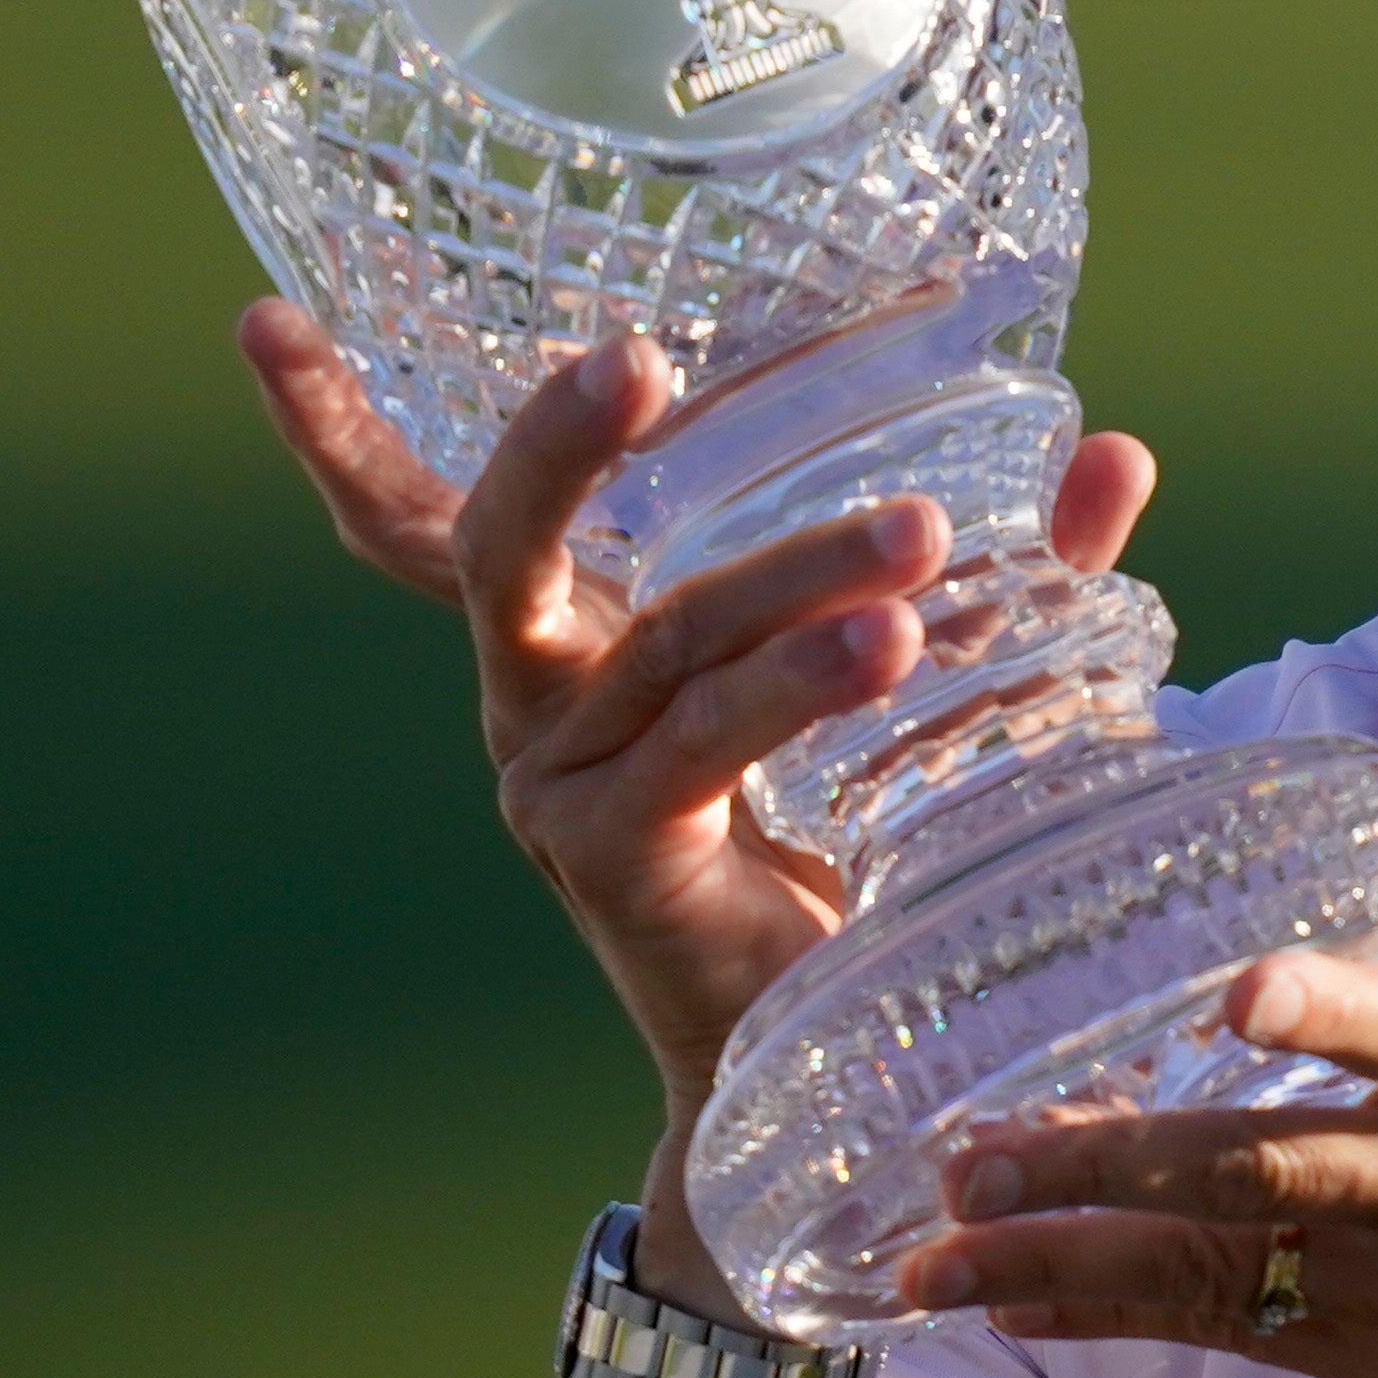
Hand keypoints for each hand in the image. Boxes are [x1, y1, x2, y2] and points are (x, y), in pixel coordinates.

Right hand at [235, 299, 1160, 1106]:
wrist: (832, 1056)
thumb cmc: (863, 851)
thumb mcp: (935, 688)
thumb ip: (1012, 576)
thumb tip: (1117, 454)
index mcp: (579, 639)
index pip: (419, 521)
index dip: (336, 431)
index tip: (259, 321)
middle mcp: (535, 700)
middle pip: (499, 545)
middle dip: (561, 445)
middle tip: (640, 359)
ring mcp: (555, 784)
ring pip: (665, 637)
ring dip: (795, 577)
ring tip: (917, 542)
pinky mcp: (607, 858)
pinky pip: (695, 743)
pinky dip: (792, 684)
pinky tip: (884, 649)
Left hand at [895, 896, 1377, 1377]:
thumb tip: (1339, 800)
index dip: (1336, 1012)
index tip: (1243, 997)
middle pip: (1261, 1169)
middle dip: (1103, 1167)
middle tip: (970, 1152)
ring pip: (1215, 1271)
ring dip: (1063, 1265)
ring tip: (935, 1255)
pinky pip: (1226, 1334)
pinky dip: (1111, 1319)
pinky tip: (1011, 1309)